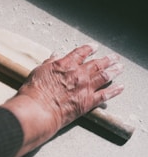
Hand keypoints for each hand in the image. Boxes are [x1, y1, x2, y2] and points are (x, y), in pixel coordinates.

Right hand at [3, 43, 123, 156]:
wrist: (38, 109)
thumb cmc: (35, 91)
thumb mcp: (39, 71)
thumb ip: (50, 63)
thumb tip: (55, 56)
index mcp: (66, 64)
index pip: (81, 52)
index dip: (89, 49)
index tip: (94, 47)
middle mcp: (78, 73)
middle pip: (97, 63)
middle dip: (107, 59)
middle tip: (114, 57)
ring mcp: (85, 87)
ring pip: (104, 76)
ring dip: (114, 71)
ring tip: (119, 68)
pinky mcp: (88, 102)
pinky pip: (105, 95)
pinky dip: (114, 91)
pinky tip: (120, 88)